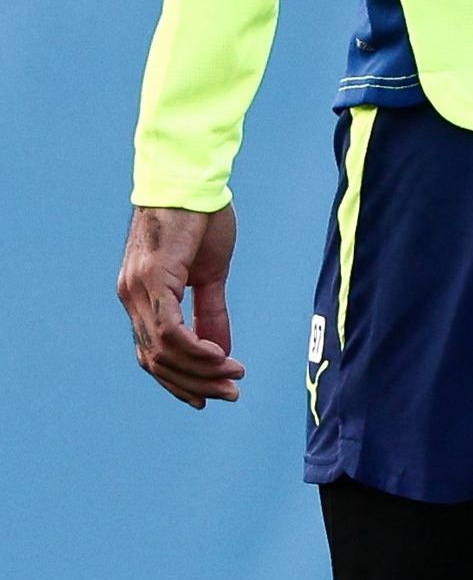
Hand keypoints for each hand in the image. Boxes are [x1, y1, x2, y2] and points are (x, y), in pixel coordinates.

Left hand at [118, 205, 242, 406]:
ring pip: (163, 350)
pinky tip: (220, 355)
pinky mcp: (153, 278)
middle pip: (156, 360)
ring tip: (234, 375)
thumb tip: (220, 351)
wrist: (193, 183)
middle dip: (194, 384)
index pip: (152, 354)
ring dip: (200, 370)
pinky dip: (195, 349)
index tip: (209, 397)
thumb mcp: (211, 275)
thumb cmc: (201, 221)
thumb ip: (211, 313)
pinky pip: (170, 329)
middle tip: (230, 394)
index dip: (179, 381)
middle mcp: (131, 297)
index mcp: (141, 297)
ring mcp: (137, 289)